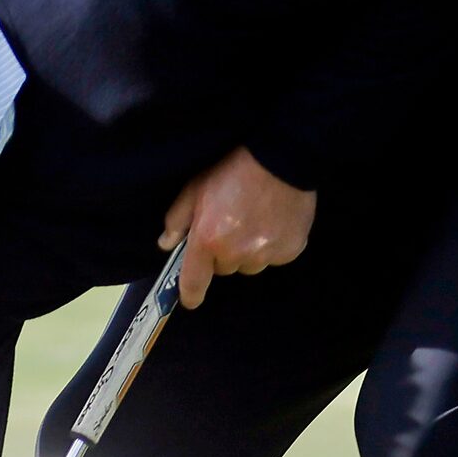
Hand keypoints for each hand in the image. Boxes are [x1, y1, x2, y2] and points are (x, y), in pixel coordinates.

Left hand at [160, 146, 314, 307]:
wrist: (281, 157)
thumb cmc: (233, 170)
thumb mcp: (195, 188)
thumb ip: (177, 220)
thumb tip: (167, 244)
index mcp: (208, 240)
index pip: (194, 282)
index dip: (191, 294)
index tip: (190, 299)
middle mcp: (236, 253)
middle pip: (224, 269)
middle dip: (223, 253)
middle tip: (229, 225)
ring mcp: (266, 254)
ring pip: (250, 265)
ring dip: (248, 251)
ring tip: (253, 221)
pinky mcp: (291, 250)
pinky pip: (274, 258)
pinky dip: (272, 246)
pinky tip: (273, 222)